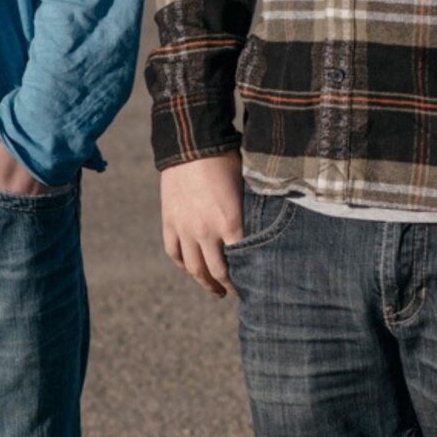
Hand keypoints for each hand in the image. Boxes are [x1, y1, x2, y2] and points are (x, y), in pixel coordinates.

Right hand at [158, 154, 246, 296]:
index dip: (248, 278)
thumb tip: (266, 231)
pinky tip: (191, 268)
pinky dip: (183, 264)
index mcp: (230, 224)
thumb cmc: (227, 160)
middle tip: (234, 293)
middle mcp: (205, 232)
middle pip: (216, 272)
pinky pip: (174, 251)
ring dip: (204, 282)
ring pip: (193, 267)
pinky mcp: (169, 221)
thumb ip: (252, 213)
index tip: (255, 285)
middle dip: (226, 286)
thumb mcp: (247, 187)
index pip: (242, 263)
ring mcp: (184, 228)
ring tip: (214, 289)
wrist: (191, 143)